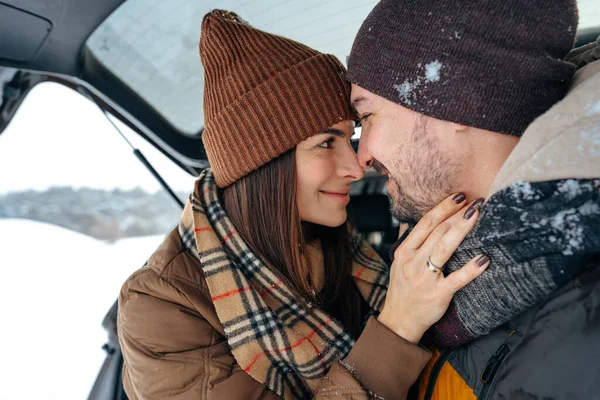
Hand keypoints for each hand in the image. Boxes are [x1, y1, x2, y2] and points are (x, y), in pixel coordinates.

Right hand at [377, 193, 489, 342]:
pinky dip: (471, 269)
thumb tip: (416, 219)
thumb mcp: (400, 263)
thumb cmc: (403, 290)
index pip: (425, 223)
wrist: (399, 321)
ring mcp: (425, 278)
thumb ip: (410, 242)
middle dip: (457, 214)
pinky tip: (484, 258)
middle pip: (437, 231)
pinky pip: (457, 279)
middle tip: (476, 200)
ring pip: (444, 248)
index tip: (458, 195)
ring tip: (477, 214)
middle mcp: (413, 262)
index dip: (442, 207)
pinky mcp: (438, 295)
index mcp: (404, 252)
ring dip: (462, 229)